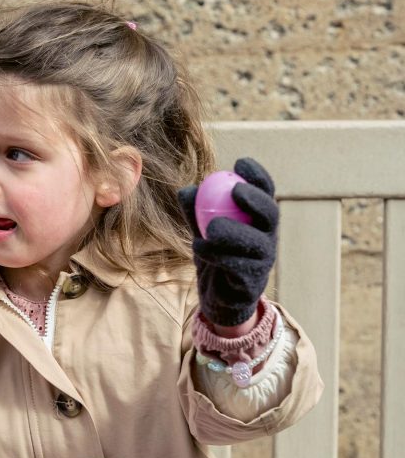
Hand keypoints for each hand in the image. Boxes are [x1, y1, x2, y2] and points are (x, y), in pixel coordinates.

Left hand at [178, 157, 278, 326]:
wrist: (217, 295)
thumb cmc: (214, 254)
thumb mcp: (202, 229)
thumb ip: (195, 211)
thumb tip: (187, 190)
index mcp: (257, 220)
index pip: (266, 193)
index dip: (258, 176)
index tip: (240, 162)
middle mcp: (267, 238)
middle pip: (271, 214)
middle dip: (256, 199)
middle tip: (235, 190)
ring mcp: (263, 261)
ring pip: (256, 241)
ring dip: (231, 231)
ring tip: (210, 229)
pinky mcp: (252, 282)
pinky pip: (238, 264)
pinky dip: (217, 254)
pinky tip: (200, 247)